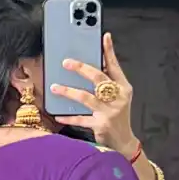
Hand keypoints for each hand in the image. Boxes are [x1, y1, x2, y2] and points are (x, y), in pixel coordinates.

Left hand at [47, 33, 138, 158]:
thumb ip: (108, 82)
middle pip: (98, 78)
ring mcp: (109, 112)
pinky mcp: (101, 125)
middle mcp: (118, 98)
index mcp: (123, 88)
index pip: (114, 66)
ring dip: (68, 91)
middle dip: (81, 68)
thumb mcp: (118, 98)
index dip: (109, 51)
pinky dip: (68, 117)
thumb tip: (93, 65)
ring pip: (85, 97)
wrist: (124, 142)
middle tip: (66, 62)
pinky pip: (80, 119)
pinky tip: (57, 115)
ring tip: (55, 87)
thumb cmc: (118, 117)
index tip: (104, 37)